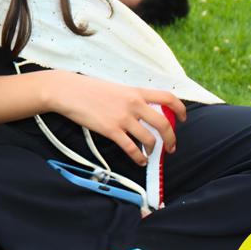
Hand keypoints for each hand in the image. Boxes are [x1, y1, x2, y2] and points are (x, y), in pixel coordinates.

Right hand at [45, 71, 185, 163]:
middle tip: (171, 146)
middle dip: (171, 138)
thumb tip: (141, 109)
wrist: (67, 91)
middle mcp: (133, 104)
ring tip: (152, 155)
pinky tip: (139, 161)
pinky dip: (138, 158)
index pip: (168, 97)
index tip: (183, 118)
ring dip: (154, 150)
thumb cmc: (87, 88)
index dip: (180, 109)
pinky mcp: (111, 130)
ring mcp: (123, 118)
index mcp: (135, 91)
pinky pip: (131, 148)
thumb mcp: (114, 88)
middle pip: (164, 123)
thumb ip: (129, 97)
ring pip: (149, 139)